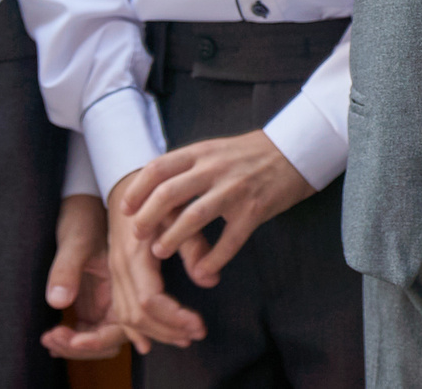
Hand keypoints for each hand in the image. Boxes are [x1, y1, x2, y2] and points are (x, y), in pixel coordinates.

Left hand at [40, 193, 127, 359]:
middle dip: (82, 346)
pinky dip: (73, 337)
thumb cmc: (84, 215)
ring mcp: (109, 300)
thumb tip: (56, 302)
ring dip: (76, 345)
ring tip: (50, 338)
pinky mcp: (96, 301)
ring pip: (98, 338)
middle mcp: (123, 296)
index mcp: (128, 283)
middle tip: (53, 338)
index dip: (97, 340)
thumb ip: (66, 270)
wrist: (82, 203)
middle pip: (110, 340)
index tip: (72, 338)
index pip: (120, 328)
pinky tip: (52, 334)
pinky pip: (89, 330)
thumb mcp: (74, 240)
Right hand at [101, 164, 207, 350]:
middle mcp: (120, 267)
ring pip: (127, 316)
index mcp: (134, 254)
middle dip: (167, 330)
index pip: (150, 299)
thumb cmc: (160, 193)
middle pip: (137, 315)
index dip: (173, 317)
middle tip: (197, 334)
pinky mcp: (116, 274)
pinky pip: (121, 309)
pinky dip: (135, 329)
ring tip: (184, 336)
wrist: (129, 180)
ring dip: (155, 332)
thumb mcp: (179, 212)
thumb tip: (211, 280)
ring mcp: (115, 272)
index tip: (199, 325)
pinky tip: (151, 342)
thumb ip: (193, 246)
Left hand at [126, 129, 314, 285]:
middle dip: (146, 217)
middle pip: (168, 192)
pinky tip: (203, 272)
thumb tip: (154, 188)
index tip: (125, 209)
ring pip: (193, 217)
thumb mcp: (216, 149)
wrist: (296, 149)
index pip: (158, 167)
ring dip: (172, 239)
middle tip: (136, 235)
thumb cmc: (250, 154)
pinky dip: (213, 259)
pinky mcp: (255, 209)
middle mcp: (215, 168)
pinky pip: (229, 240)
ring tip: (159, 252)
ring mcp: (235, 189)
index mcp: (202, 152)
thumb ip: (189, 166)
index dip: (137, 190)